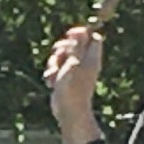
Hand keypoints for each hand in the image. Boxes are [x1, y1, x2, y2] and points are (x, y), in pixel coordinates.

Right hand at [43, 25, 104, 143]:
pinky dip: (52, 74)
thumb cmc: (73, 88)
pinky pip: (56, 69)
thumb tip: (83, 30)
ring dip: (54, 63)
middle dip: (62, 47)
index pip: (92, 37)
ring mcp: (74, 72)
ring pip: (61, 57)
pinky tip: (50, 82)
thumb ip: (78, 46)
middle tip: (57, 51)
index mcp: (92, 58)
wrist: (69, 112)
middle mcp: (85, 63)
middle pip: (74, 45)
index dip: (81, 33)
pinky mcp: (65, 80)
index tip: (70, 34)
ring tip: (54, 74)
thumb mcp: (74, 63)